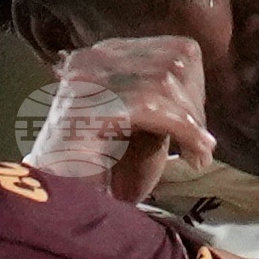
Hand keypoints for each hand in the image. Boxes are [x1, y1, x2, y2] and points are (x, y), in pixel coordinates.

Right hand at [26, 35, 215, 206]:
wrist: (60, 208)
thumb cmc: (99, 175)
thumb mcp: (137, 127)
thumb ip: (161, 103)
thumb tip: (198, 94)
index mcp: (103, 58)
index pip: (173, 51)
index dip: (196, 89)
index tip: (197, 129)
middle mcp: (91, 61)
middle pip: (174, 61)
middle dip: (195, 106)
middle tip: (199, 147)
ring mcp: (86, 81)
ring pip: (167, 82)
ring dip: (191, 123)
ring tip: (196, 156)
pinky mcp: (88, 108)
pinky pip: (153, 106)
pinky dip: (183, 132)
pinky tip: (191, 156)